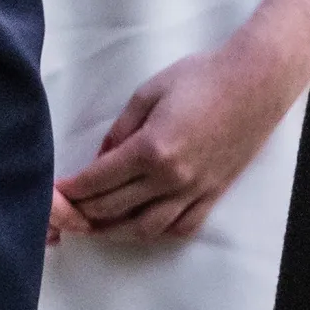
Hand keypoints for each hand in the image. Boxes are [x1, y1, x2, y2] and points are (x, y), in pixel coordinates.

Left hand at [54, 19, 309, 242]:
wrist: (257, 81)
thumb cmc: (204, 77)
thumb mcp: (149, 91)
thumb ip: (120, 129)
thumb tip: (102, 159)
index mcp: (151, 148)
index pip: (97, 182)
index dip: (69, 190)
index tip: (53, 191)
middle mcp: (171, 177)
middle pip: (112, 209)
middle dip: (80, 213)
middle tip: (63, 210)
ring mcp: (194, 190)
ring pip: (143, 228)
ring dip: (113, 231)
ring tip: (95, 225)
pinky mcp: (213, 193)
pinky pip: (180, 227)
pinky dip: (156, 232)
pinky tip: (140, 224)